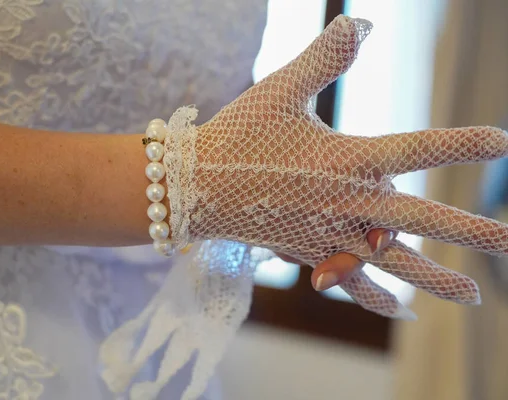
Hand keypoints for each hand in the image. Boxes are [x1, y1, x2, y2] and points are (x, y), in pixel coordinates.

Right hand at [165, 15, 507, 317]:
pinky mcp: (310, 253)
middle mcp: (345, 204)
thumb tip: (363, 22)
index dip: (461, 144)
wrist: (196, 186)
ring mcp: (329, 236)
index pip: (416, 149)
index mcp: (345, 160)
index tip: (501, 143)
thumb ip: (325, 57)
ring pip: (391, 265)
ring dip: (434, 280)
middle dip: (470, 233)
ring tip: (472, 298)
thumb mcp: (279, 88)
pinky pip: (350, 282)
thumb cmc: (238, 135)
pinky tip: (401, 313)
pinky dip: (376, 298)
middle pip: (419, 223)